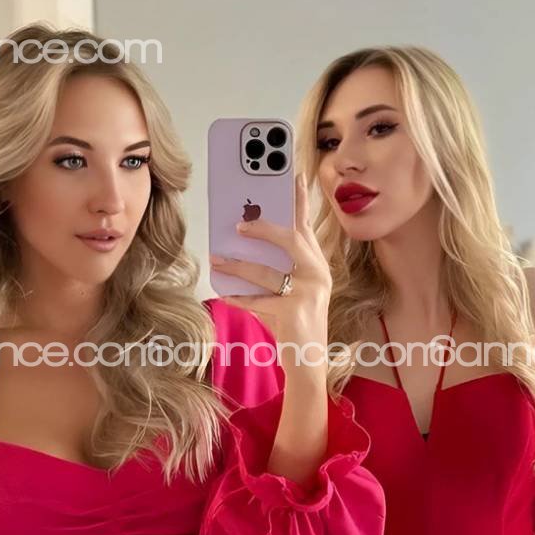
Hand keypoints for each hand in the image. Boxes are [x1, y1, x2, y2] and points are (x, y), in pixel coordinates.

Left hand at [210, 174, 331, 356]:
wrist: (310, 360)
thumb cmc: (295, 322)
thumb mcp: (292, 290)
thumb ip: (277, 267)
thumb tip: (244, 243)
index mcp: (317, 265)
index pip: (307, 227)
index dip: (300, 200)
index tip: (293, 175)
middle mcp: (317, 275)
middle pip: (291, 240)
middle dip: (264, 228)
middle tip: (239, 223)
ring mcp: (308, 293)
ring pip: (267, 271)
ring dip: (238, 265)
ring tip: (216, 259)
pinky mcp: (293, 312)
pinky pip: (258, 299)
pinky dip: (238, 296)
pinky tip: (221, 292)